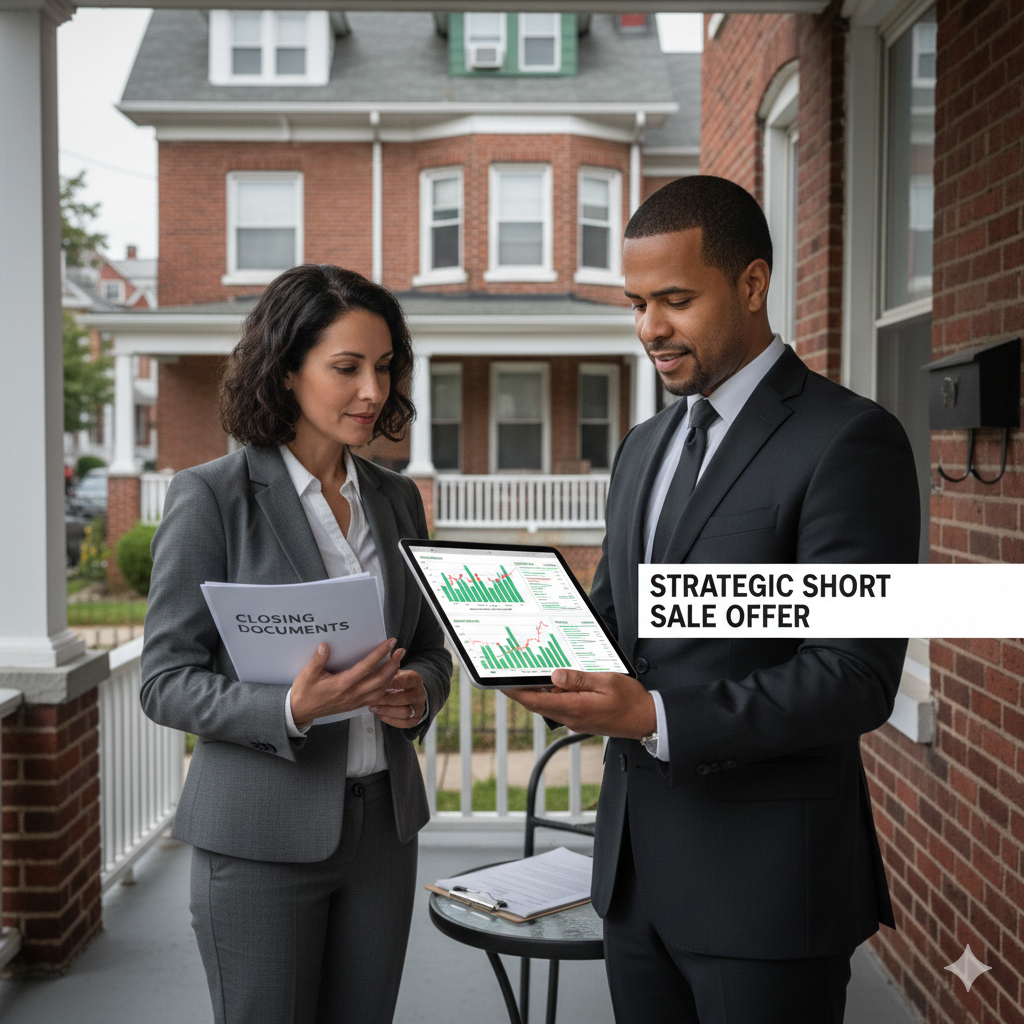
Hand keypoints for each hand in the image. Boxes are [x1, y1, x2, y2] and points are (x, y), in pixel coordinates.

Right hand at [290, 639, 404, 730]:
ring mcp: (355, 701)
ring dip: (392, 676)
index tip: (390, 643)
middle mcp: (352, 694)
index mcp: (342, 684)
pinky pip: (376, 698)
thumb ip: (317, 660)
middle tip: (400, 651)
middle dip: (393, 664)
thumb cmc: (304, 692)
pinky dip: (386, 688)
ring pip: (381, 690)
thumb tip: (324, 645)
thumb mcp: (307, 675)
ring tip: (397, 662)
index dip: (380, 654)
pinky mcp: (355, 705)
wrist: (300, 711)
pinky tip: (389, 679)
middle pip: (380, 679)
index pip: (366, 667)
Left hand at [369, 669, 426, 728]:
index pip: (406, 680)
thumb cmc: (398, 682)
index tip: (379, 684)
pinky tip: (379, 714)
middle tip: (370, 699)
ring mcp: (419, 708)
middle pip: (404, 699)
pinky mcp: (416, 720)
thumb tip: (374, 675)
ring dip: (386, 711)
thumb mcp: (395, 674)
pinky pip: (403, 723)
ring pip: (404, 712)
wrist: (412, 694)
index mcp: (415, 679)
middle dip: (385, 700)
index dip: (392, 683)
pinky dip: (389, 719)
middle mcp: (420, 694)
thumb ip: (387, 674)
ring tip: (372, 708)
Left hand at [502, 670, 656, 739]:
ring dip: (542, 689)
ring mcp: (575, 720)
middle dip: (525, 688)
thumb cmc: (630, 701)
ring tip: (539, 670)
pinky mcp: (581, 718)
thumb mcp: (605, 681)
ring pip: (550, 703)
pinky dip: (556, 693)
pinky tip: (561, 680)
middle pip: (539, 703)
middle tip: (515, 669)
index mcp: (574, 708)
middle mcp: (571, 717)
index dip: (516, 693)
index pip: (536, 702)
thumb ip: (578, 679)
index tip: (501, 683)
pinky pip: (562, 705)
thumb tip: (555, 676)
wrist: (646, 719)